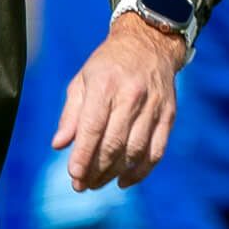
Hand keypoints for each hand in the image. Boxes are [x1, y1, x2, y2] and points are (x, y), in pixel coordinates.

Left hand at [50, 14, 182, 190]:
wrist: (149, 43)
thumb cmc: (108, 65)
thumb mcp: (83, 80)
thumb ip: (71, 114)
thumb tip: (59, 145)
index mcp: (105, 84)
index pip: (93, 127)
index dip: (83, 155)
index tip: (73, 175)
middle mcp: (132, 95)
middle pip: (114, 143)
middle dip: (96, 170)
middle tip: (82, 185)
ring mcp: (154, 106)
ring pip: (135, 151)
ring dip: (115, 173)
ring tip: (98, 183)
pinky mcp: (169, 115)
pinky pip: (156, 151)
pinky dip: (141, 171)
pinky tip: (124, 180)